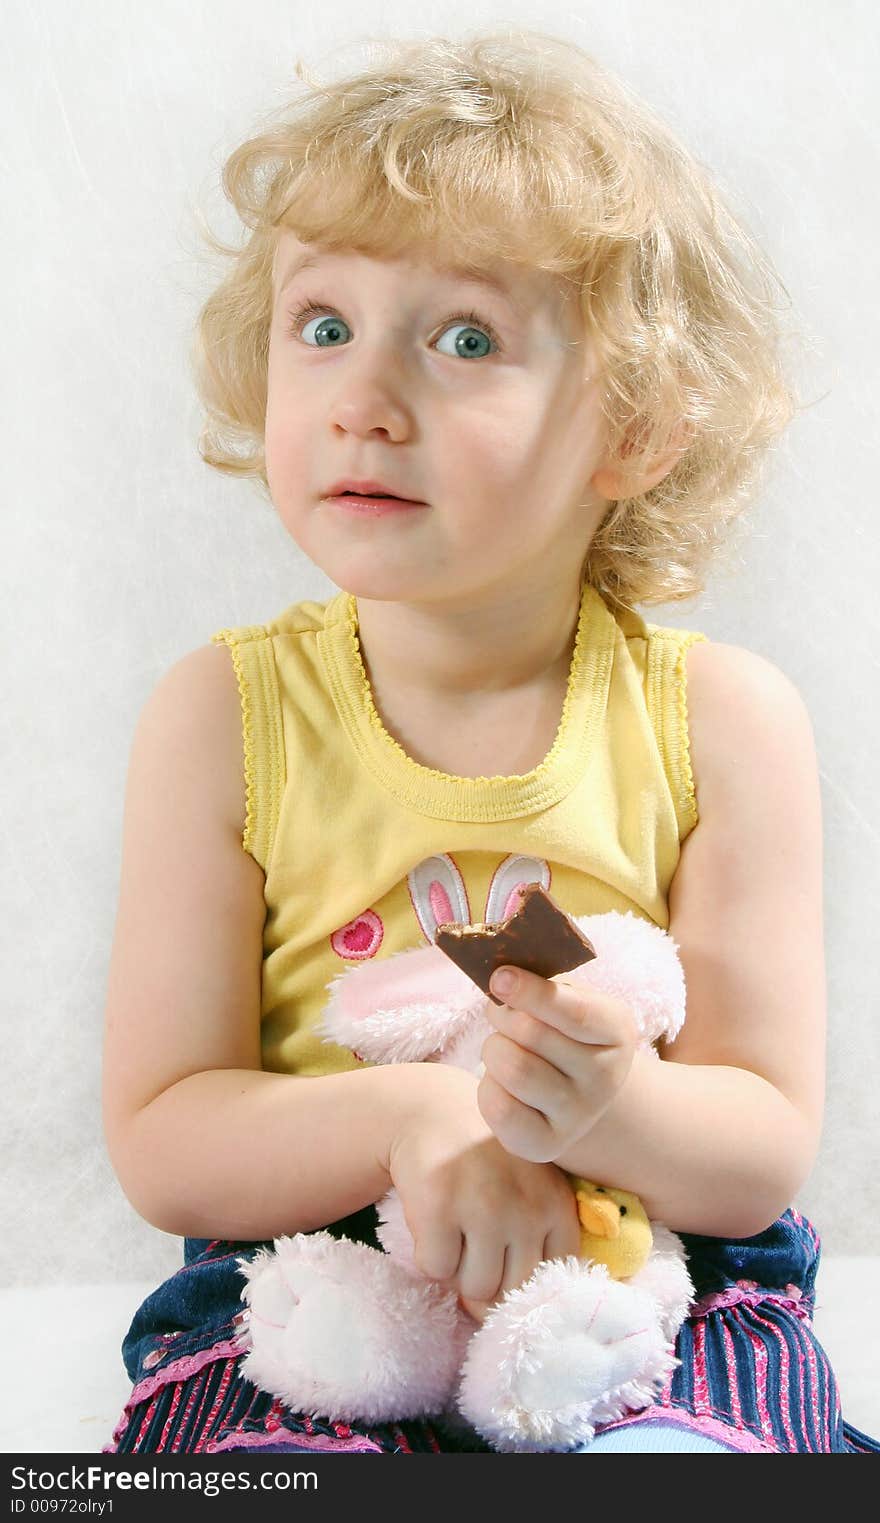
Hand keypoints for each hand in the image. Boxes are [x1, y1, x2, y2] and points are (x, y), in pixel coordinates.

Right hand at [387, 1064, 580, 1319]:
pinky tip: (435, 1220)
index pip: (553, 1284)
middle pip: (511, 1293)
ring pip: (473, 1288)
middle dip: (489, 1282)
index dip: (524, 1284)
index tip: (506, 1265)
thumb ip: (541, 1245)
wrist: (436, 1114)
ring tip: (457, 1231)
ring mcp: (482, 1206)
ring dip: (459, 1270)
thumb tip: (522, 1317)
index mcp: (557, 1206)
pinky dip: (430, 1255)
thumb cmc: (489, 1167)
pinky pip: (435, 1269)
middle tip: (476, 1247)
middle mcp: (526, 1207)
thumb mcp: (533, 1192)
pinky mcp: (438, 1206)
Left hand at [477, 966, 637, 1163]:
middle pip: (531, 1035)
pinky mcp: (544, 1146)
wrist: (579, 1090)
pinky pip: (497, 1106)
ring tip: (505, 1047)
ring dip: (494, 1048)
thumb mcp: (567, 998)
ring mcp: (578, 1117)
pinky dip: (488, 1085)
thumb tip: (499, 978)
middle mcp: (605, 1079)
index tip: (499, 976)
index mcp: (616, 1030)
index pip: (575, 1013)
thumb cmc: (564, 1030)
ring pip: (511, 1068)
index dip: (533, 993)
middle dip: (504, 1016)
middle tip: (504, 1013)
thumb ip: (542, 983)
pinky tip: (503, 1082)